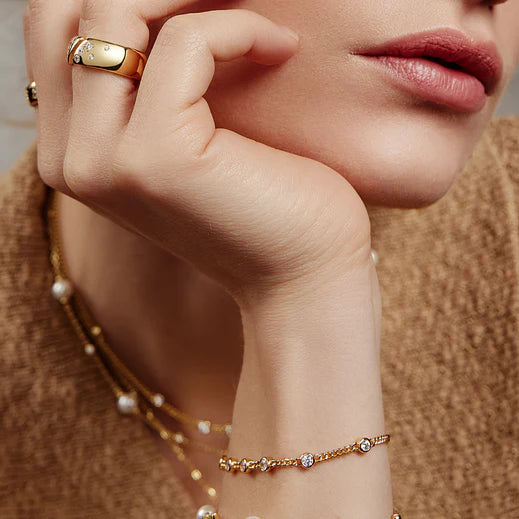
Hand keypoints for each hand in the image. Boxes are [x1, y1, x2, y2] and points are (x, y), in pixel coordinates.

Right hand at [25, 0, 372, 301]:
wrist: (301, 272)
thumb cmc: (260, 205)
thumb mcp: (189, 136)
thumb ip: (149, 84)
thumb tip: (153, 9)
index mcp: (74, 156)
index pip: (57, 34)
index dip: (124, 3)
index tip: (195, 7)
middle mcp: (73, 161)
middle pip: (63, 14)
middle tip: (215, 3)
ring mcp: (107, 161)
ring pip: (112, 14)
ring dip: (194, 2)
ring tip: (251, 27)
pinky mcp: (158, 155)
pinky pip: (185, 43)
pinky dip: (237, 28)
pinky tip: (279, 51)